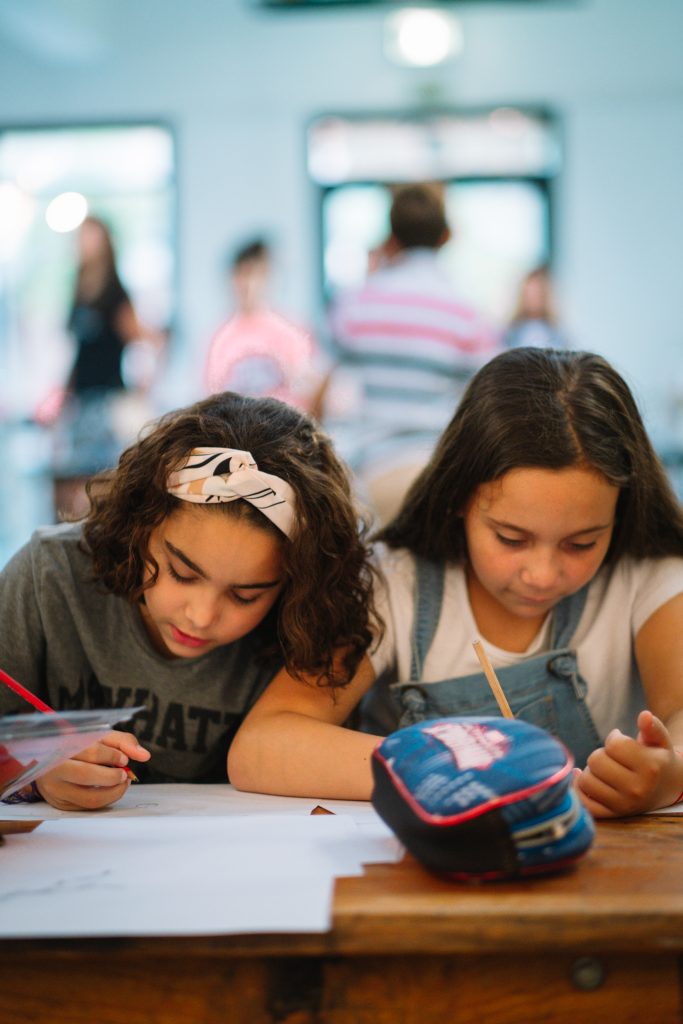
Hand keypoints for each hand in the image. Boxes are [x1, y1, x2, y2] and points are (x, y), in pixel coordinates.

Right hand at [35, 731, 150, 810]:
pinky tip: (110, 790)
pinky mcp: (60, 805)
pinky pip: (88, 808)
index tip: (123, 759)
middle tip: (124, 774)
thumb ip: (124, 742)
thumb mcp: (100, 738)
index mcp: (63, 745)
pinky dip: (105, 800)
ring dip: (113, 792)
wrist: (51, 761)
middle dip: (112, 776)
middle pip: (87, 775)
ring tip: (121, 783)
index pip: (91, 752)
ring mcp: (55, 789)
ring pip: (89, 798)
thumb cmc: (81, 747)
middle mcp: (54, 768)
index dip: (112, 756)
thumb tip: (145, 755)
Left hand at [576, 710, 682, 817]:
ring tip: (604, 770)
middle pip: (596, 761)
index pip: (613, 745)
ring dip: (590, 771)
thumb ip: (652, 727)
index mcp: (650, 767)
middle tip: (612, 757)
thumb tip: (644, 715)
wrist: (669, 787)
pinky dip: (579, 790)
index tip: (621, 742)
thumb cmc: (659, 758)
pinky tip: (584, 778)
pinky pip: (585, 804)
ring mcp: (624, 805)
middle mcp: (637, 789)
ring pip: (586, 781)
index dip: (613, 739)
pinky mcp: (614, 815)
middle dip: (601, 754)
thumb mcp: (660, 741)